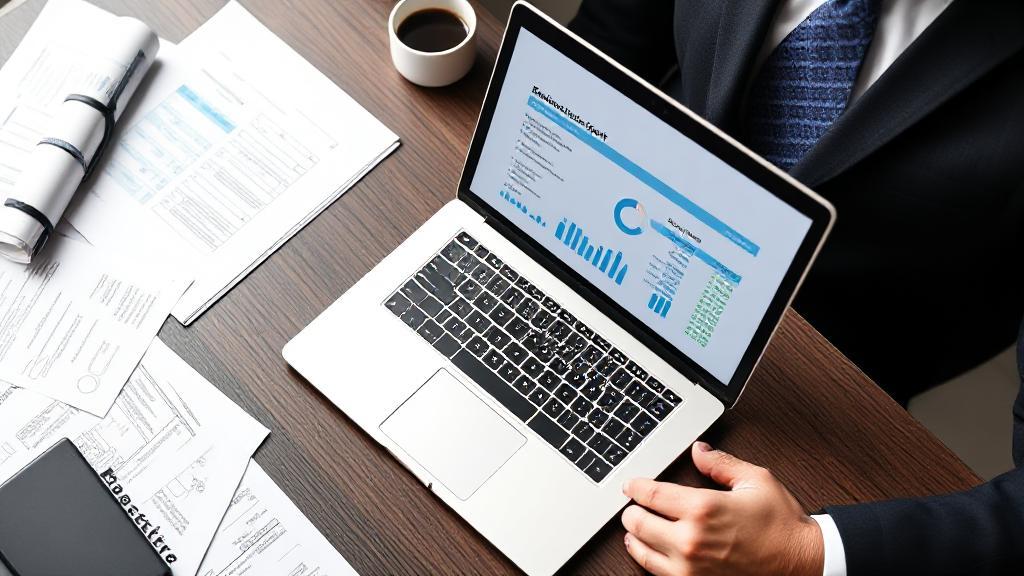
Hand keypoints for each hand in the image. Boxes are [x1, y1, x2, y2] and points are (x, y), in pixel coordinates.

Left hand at [620, 441, 822, 575]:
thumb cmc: (781, 525)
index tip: (631, 485)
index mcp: (703, 508)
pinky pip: (657, 573)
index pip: (650, 494)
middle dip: (632, 511)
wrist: (802, 563)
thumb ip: (720, 463)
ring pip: (641, 551)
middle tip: (632, 505)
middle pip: (638, 522)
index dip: (635, 487)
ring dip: (635, 536)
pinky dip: (648, 559)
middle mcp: (691, 539)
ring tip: (635, 527)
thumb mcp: (755, 481)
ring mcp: (690, 567)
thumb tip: (698, 450)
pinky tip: (650, 551)